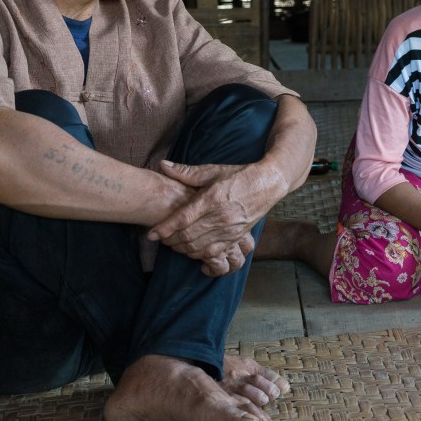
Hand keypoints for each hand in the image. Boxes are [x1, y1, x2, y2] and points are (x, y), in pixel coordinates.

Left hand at [149, 161, 282, 272]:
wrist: (269, 184)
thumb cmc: (239, 175)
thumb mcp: (213, 171)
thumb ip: (186, 172)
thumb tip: (162, 165)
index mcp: (212, 198)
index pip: (182, 218)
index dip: (164, 228)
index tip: (151, 234)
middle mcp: (220, 217)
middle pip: (187, 236)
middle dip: (170, 240)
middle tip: (161, 238)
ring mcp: (229, 229)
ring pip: (198, 248)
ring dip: (182, 249)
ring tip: (174, 244)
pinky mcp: (236, 237)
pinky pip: (213, 253)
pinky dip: (199, 255)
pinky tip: (192, 250)